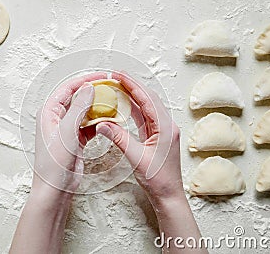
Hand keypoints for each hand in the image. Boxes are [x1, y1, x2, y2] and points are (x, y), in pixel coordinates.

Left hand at [31, 72, 104, 199]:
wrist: (55, 189)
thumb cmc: (53, 164)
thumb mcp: (67, 132)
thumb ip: (78, 108)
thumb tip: (88, 88)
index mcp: (48, 112)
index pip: (67, 88)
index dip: (85, 80)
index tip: (101, 76)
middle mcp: (56, 118)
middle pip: (77, 98)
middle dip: (93, 92)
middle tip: (110, 88)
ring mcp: (67, 129)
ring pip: (84, 111)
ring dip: (98, 107)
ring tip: (112, 102)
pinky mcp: (75, 139)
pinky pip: (89, 125)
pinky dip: (99, 122)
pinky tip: (109, 120)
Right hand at [96, 72, 183, 206]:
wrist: (168, 195)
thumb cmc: (158, 179)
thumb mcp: (136, 158)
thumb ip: (119, 138)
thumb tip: (102, 123)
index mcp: (165, 127)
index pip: (147, 100)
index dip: (132, 85)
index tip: (119, 74)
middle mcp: (167, 125)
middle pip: (148, 99)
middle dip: (133, 86)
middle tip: (116, 77)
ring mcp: (163, 130)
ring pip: (147, 107)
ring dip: (133, 96)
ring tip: (118, 87)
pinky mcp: (158, 136)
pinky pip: (145, 118)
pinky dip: (134, 109)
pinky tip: (125, 105)